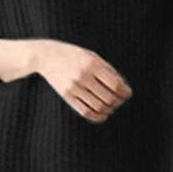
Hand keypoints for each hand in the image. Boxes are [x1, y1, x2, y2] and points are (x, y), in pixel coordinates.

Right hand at [0, 38, 131, 123]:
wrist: (45, 56)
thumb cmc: (73, 55)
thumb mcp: (91, 55)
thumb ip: (107, 69)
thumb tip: (123, 87)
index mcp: (92, 64)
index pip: (115, 84)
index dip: (124, 92)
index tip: (127, 94)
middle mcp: (83, 76)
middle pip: (108, 97)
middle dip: (118, 102)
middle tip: (120, 101)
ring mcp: (73, 87)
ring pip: (98, 107)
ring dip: (109, 110)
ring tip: (111, 107)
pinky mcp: (66, 96)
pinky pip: (85, 112)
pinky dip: (97, 117)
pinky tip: (102, 115)